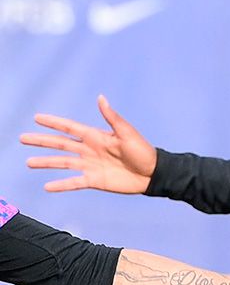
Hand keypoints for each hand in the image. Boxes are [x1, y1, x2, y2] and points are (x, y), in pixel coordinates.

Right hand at [21, 95, 156, 193]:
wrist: (153, 174)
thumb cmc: (143, 151)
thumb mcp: (127, 133)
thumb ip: (112, 117)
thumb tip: (101, 98)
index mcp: (96, 136)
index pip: (69, 127)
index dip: (54, 123)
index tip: (37, 118)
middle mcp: (89, 150)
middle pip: (60, 144)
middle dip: (42, 141)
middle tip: (23, 138)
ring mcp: (90, 165)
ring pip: (63, 163)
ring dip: (46, 162)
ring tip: (29, 162)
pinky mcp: (95, 180)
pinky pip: (74, 182)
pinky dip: (61, 185)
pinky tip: (48, 186)